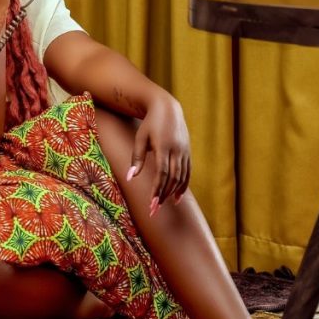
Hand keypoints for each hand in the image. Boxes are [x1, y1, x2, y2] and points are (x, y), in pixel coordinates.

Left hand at [127, 94, 190, 212]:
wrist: (168, 108)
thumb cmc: (150, 124)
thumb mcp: (140, 138)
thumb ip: (136, 158)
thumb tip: (130, 178)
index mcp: (164, 146)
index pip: (162, 173)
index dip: (158, 190)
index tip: (152, 204)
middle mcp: (177, 150)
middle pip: (172, 178)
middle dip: (164, 195)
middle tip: (155, 209)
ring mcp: (184, 151)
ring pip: (182, 176)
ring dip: (173, 192)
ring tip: (165, 205)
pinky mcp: (188, 152)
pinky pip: (187, 172)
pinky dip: (183, 185)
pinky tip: (177, 196)